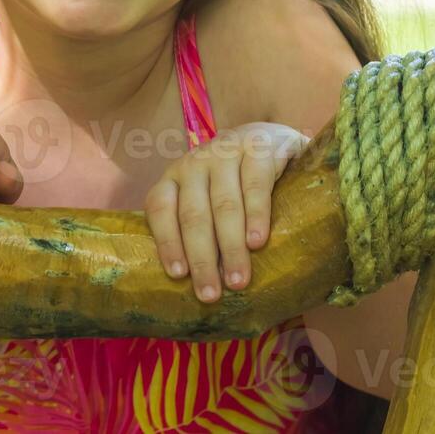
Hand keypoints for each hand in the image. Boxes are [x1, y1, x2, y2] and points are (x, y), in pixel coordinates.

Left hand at [144, 122, 307, 302]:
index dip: (167, 241)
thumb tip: (192, 284)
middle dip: (201, 258)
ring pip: (224, 205)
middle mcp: (195, 162)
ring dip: (230, 246)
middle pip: (193, 214)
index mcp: (175, 176)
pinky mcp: (259, 148)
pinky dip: (256, 216)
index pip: (160, 207)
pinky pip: (255, 186)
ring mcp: (226, 151)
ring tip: (238, 280)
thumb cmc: (236, 183)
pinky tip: (257, 242)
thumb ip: (198, 228)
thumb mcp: (208, 198)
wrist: (274, 140)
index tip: (178, 275)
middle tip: (210, 294)